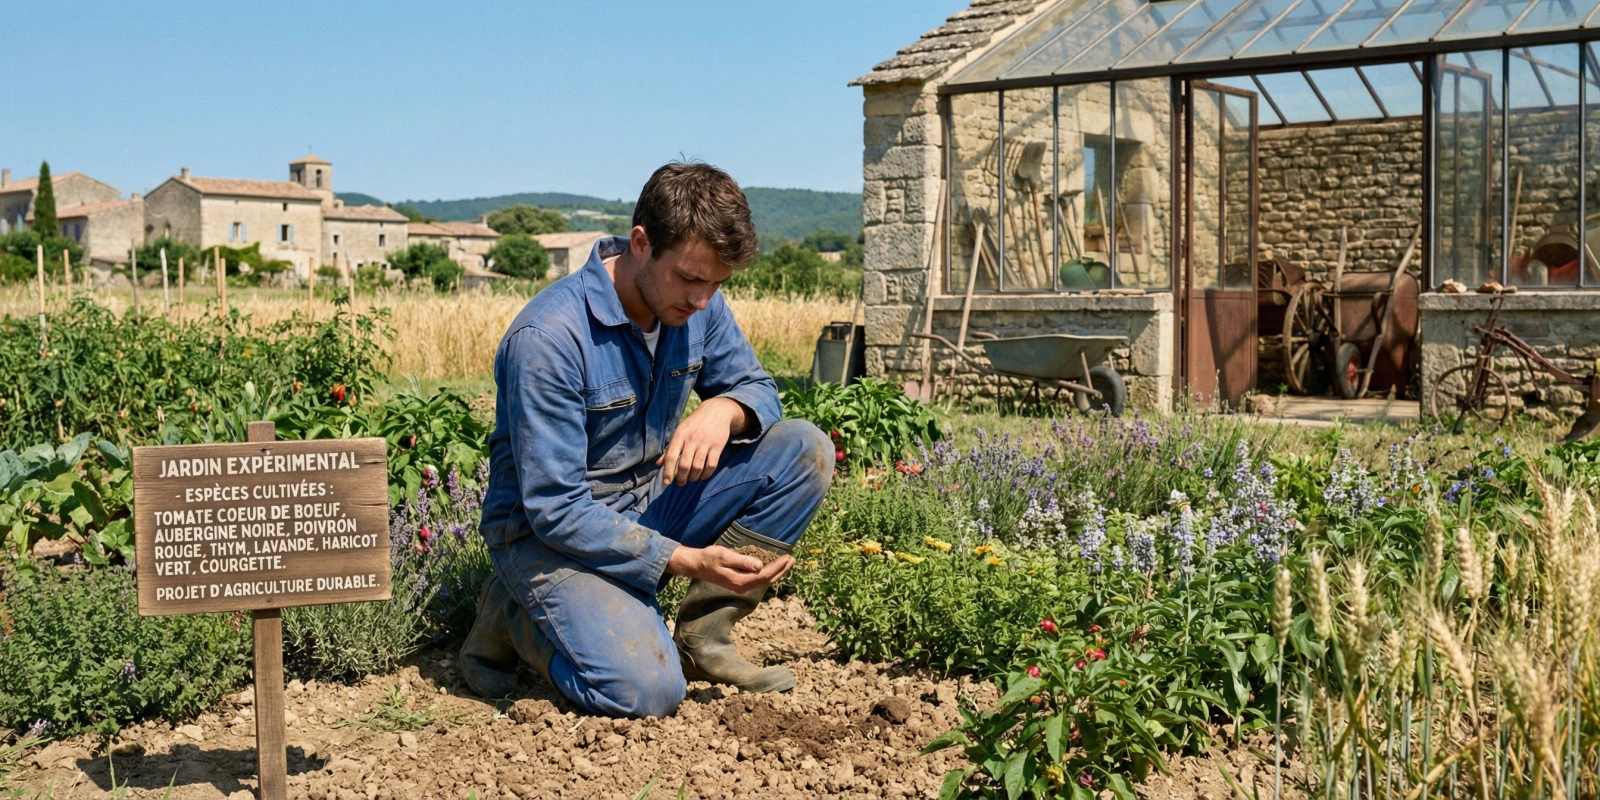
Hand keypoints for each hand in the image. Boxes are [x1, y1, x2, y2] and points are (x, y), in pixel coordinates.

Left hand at [657, 397, 747, 485]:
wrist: (716, 411)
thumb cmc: (695, 423)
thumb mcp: (680, 431)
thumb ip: (670, 447)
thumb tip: (658, 463)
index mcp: (680, 435)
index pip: (671, 456)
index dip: (667, 471)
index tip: (666, 482)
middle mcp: (692, 439)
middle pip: (684, 464)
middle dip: (681, 478)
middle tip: (680, 483)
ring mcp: (705, 442)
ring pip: (698, 466)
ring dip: (693, 477)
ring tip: (691, 479)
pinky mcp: (718, 446)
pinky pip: (711, 465)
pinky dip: (706, 474)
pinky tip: (703, 476)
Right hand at [666, 544, 794, 592]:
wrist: (696, 565)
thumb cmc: (709, 558)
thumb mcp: (725, 556)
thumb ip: (743, 561)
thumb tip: (760, 566)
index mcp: (741, 581)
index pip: (765, 575)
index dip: (778, 567)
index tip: (787, 557)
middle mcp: (743, 587)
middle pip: (767, 580)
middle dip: (782, 570)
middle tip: (793, 560)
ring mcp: (741, 586)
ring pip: (764, 581)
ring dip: (777, 572)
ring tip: (787, 563)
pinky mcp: (739, 583)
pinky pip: (759, 580)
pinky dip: (768, 573)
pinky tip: (773, 568)